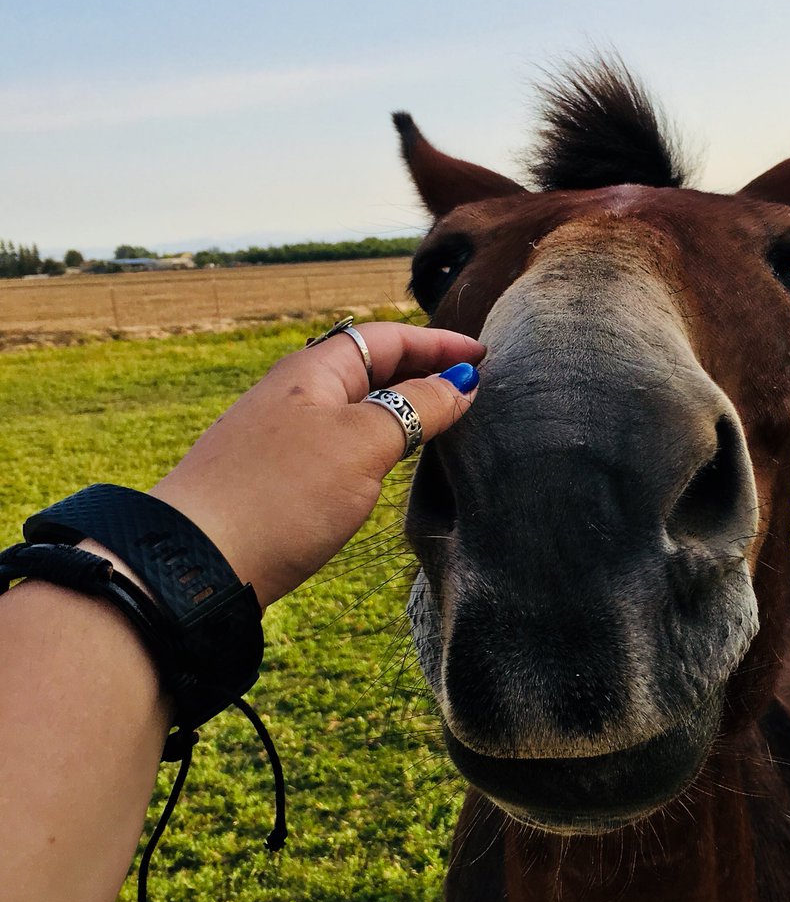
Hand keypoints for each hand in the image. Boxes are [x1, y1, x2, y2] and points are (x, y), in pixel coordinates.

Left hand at [151, 321, 482, 607]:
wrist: (196, 563)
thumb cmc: (280, 494)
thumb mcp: (360, 444)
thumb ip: (415, 409)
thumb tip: (460, 386)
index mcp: (314, 372)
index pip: (387, 338)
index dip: (438, 343)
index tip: (482, 357)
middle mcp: (296, 396)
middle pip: (370, 369)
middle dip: (421, 371)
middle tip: (469, 388)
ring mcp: (284, 438)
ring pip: (355, 408)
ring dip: (400, 409)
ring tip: (443, 423)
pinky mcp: (278, 480)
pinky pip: (340, 443)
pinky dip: (377, 442)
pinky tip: (389, 465)